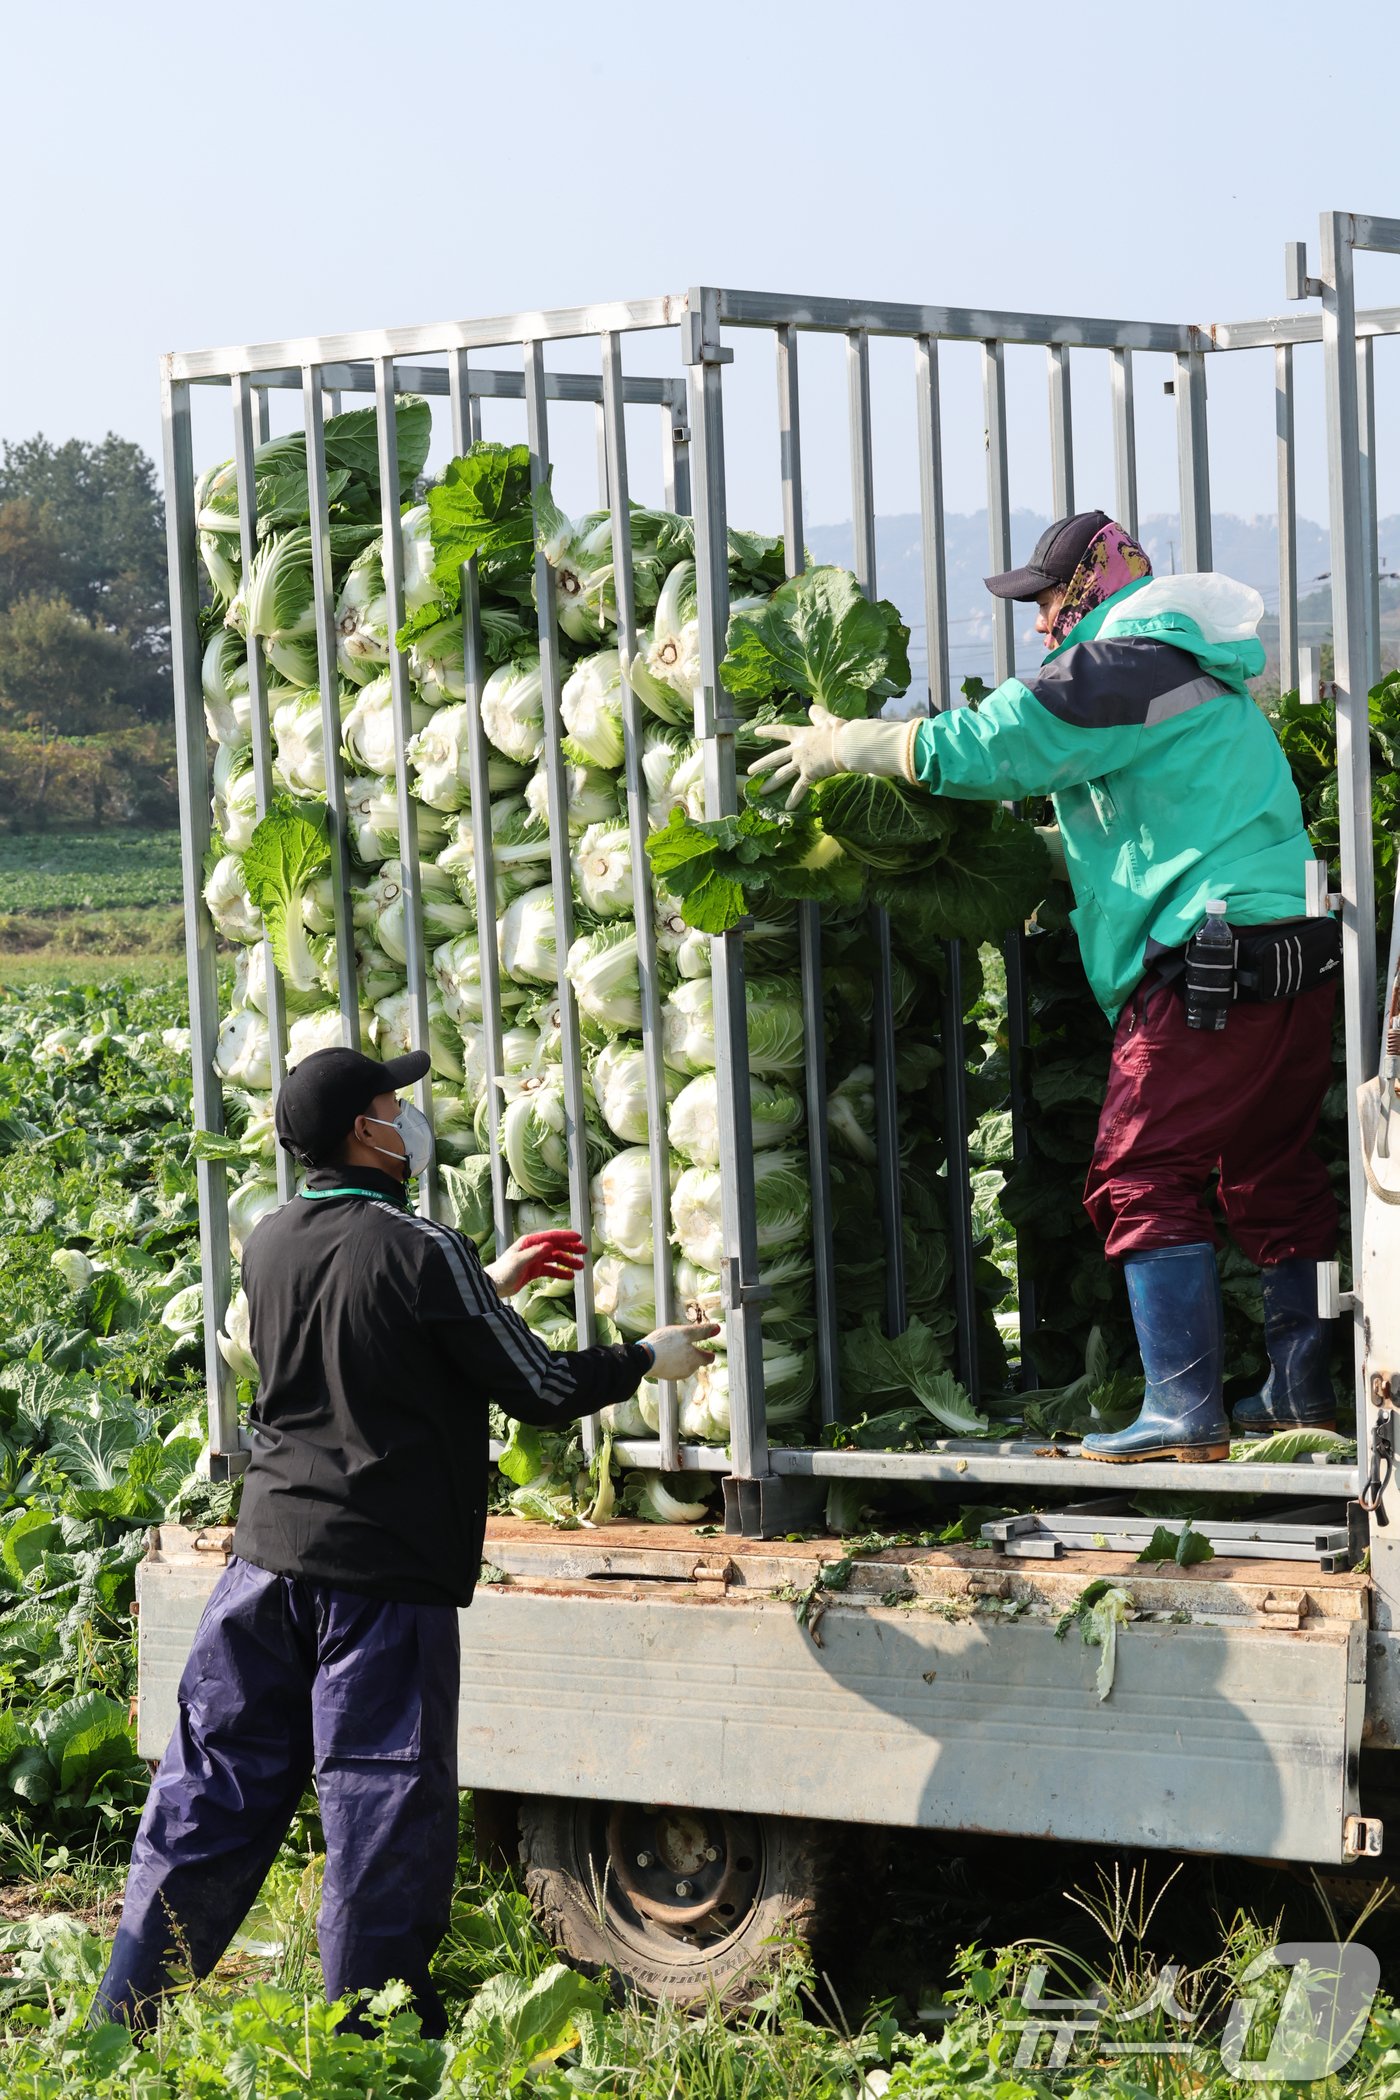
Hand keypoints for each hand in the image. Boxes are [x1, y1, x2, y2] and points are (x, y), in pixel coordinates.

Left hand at [485, 1229, 586, 1297]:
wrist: (493, 1285)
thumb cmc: (503, 1271)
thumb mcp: (518, 1261)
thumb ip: (534, 1253)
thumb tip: (550, 1245)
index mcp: (529, 1242)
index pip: (551, 1236)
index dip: (565, 1236)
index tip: (579, 1237)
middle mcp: (533, 1249)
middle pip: (556, 1246)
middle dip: (570, 1248)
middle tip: (584, 1252)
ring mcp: (534, 1259)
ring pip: (555, 1258)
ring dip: (568, 1262)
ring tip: (580, 1267)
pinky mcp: (534, 1270)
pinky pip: (550, 1269)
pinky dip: (560, 1272)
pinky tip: (569, 1276)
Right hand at [642, 1320, 720, 1381]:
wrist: (644, 1358)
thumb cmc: (666, 1344)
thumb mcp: (686, 1332)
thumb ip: (702, 1331)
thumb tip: (718, 1329)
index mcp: (696, 1360)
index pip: (708, 1358)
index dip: (708, 1352)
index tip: (707, 1349)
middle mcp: (688, 1371)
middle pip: (695, 1362)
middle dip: (693, 1354)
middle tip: (685, 1343)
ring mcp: (676, 1375)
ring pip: (684, 1365)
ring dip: (682, 1357)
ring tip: (673, 1347)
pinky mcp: (665, 1376)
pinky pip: (673, 1368)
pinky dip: (672, 1361)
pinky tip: (664, 1354)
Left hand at [748, 710, 918, 809]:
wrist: (845, 745)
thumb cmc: (838, 732)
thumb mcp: (827, 720)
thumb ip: (818, 715)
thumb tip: (812, 708)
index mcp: (801, 735)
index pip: (780, 732)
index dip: (768, 731)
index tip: (756, 733)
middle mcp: (797, 750)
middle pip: (775, 758)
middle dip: (761, 764)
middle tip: (749, 771)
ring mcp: (801, 763)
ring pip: (782, 775)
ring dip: (771, 784)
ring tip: (760, 792)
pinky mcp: (809, 774)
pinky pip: (799, 788)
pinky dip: (794, 798)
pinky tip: (787, 807)